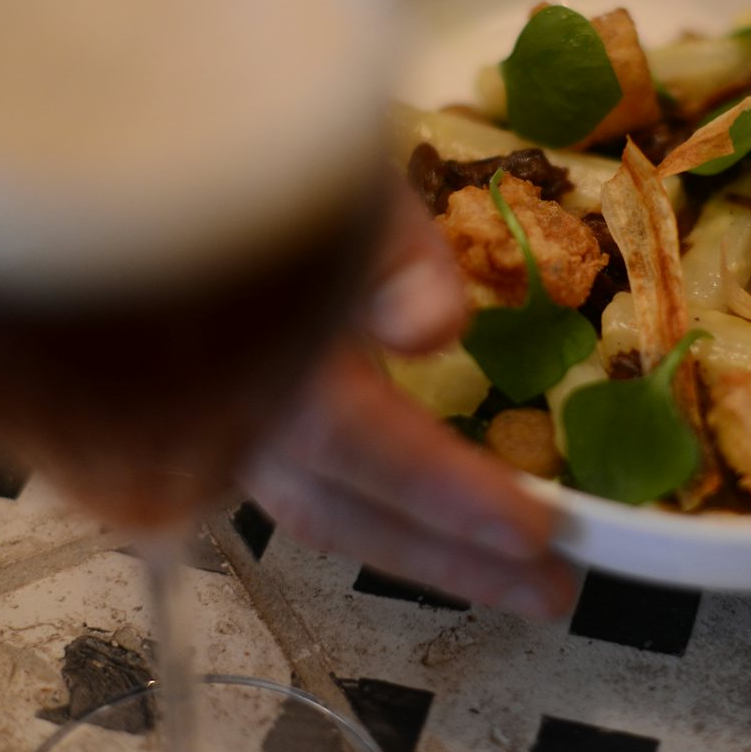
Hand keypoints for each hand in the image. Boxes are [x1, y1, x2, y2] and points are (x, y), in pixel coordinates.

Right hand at [239, 189, 576, 617]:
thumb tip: (432, 332)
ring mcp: (218, 425)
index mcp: (257, 349)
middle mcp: (229, 407)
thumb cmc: (278, 159)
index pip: (363, 445)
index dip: (452, 495)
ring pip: (325, 516)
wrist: (192, 158)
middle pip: (348, 514)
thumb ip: (394, 250)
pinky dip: (383, 520)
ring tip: (518, 581)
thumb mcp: (348, 177)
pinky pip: (309, 495)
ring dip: (425, 554)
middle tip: (558, 593)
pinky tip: (437, 530)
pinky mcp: (232, 423)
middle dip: (456, 561)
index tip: (541, 531)